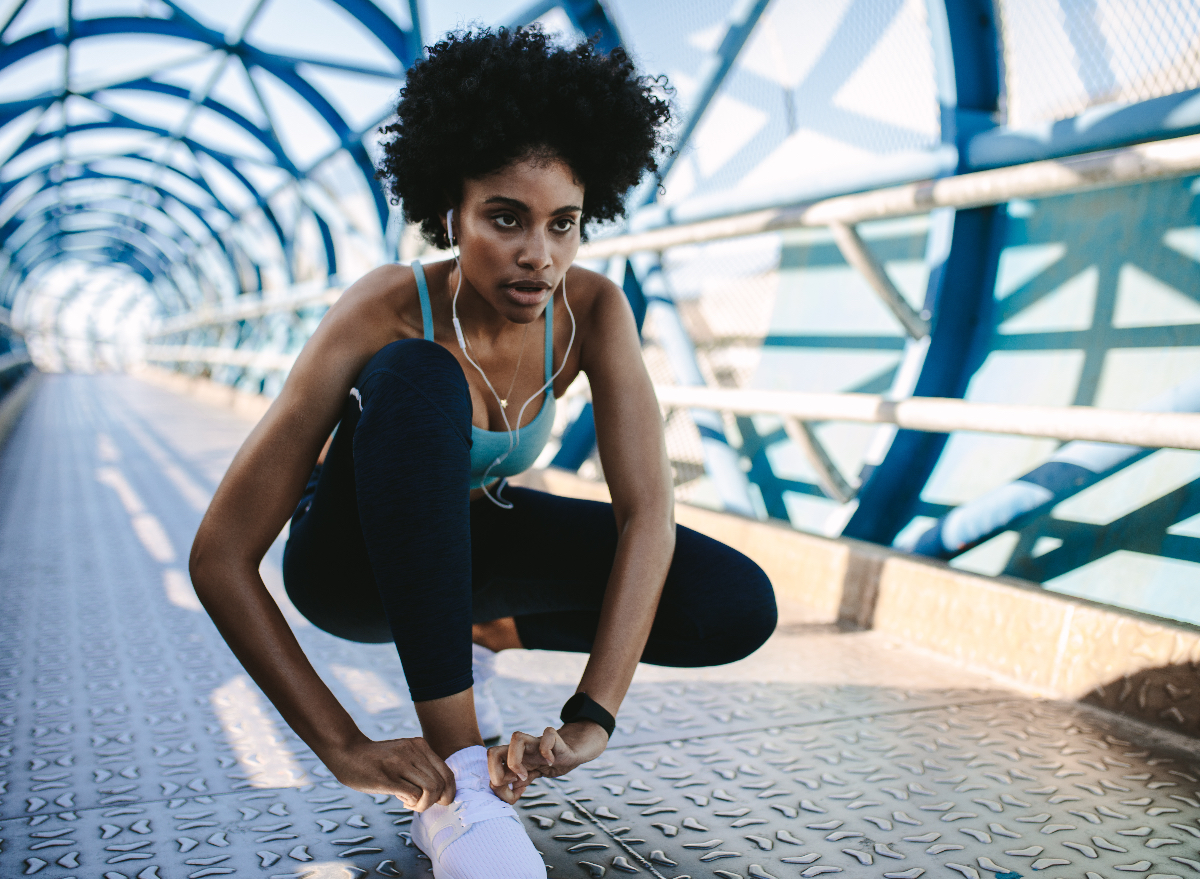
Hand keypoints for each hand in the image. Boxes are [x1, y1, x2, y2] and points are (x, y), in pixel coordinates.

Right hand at [325, 737, 455, 811]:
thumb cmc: (376, 759)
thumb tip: (438, 791)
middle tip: (421, 804)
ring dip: (424, 804)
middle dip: (436, 801)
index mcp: (420, 745)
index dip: (449, 792)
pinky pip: (414, 795)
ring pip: (432, 789)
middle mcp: (414, 751)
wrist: (347, 751)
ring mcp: (400, 763)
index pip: (448, 773)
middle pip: (442, 783)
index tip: (438, 801)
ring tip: (410, 803)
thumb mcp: (403, 754)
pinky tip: (402, 801)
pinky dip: (413, 803)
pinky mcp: (387, 777)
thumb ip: (419, 765)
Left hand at [486, 721, 609, 802]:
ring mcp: (536, 741)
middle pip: (493, 750)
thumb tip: (507, 793)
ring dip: (516, 761)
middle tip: (511, 782)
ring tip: (527, 775)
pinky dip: (547, 751)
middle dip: (496, 772)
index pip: (490, 762)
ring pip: (516, 737)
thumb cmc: (549, 762)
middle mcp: (521, 748)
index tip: (511, 792)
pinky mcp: (554, 737)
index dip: (495, 779)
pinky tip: (551, 762)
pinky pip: (548, 735)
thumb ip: (519, 783)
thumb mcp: (532, 775)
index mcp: (514, 756)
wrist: (572, 752)